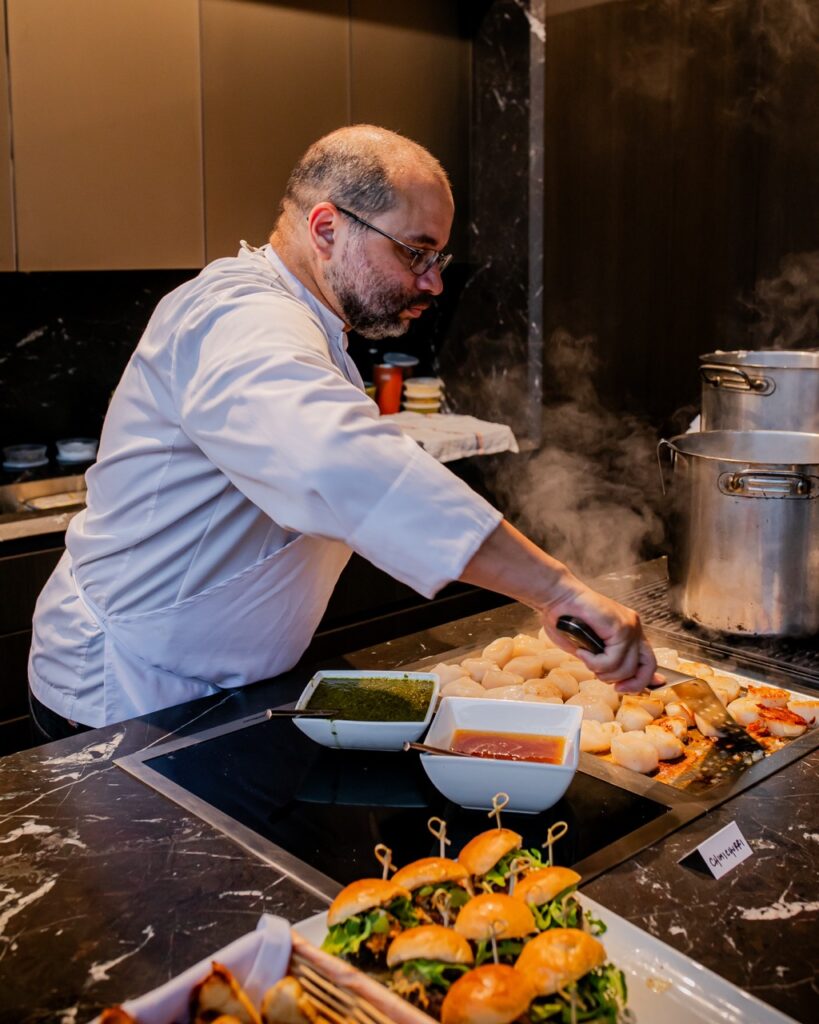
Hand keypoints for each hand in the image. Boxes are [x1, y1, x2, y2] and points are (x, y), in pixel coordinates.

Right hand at [540, 575, 656, 692]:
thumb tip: (616, 681)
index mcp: (628, 631)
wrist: (556, 595)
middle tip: (614, 687)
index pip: (648, 660)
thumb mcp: (587, 647)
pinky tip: (583, 652)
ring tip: (586, 659)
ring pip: (627, 668)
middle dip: (632, 684)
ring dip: (602, 671)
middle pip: (648, 666)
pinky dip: (595, 662)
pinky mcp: (620, 627)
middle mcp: (633, 628)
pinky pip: (613, 660)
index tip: (627, 689)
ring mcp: (629, 627)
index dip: (643, 680)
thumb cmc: (565, 618)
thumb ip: (603, 661)